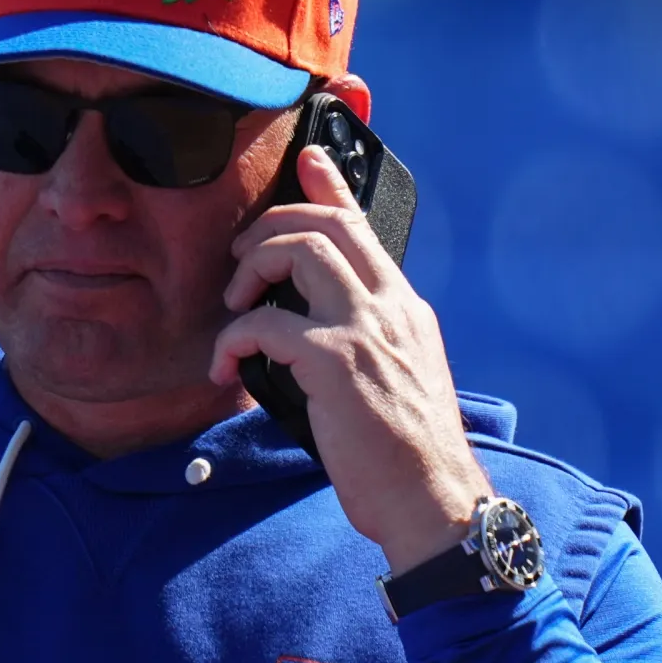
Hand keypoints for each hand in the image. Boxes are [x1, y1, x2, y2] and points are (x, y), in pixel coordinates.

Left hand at [210, 146, 492, 573]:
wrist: (435, 503)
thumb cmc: (410, 459)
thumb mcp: (397, 382)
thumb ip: (368, 346)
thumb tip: (318, 339)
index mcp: (405, 309)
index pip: (365, 229)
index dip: (331, 187)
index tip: (308, 159)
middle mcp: (391, 307)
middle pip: (326, 225)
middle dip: (271, 226)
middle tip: (240, 259)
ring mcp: (366, 330)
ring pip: (300, 252)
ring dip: (252, 269)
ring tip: (234, 307)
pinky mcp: (336, 363)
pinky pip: (265, 324)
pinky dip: (234, 338)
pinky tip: (226, 369)